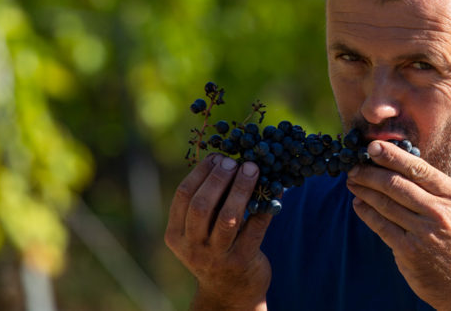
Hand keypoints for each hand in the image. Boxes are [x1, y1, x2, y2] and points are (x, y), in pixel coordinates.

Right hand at [165, 153, 271, 310]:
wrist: (229, 293)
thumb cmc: (214, 250)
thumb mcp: (198, 232)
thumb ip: (205, 204)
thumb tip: (222, 161)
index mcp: (176, 235)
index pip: (183, 196)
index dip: (201, 172)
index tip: (217, 157)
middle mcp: (193, 247)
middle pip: (202, 205)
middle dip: (219, 178)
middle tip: (234, 162)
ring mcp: (217, 257)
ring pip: (228, 217)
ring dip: (241, 188)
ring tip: (252, 169)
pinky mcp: (242, 261)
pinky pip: (256, 227)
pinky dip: (266, 205)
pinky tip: (274, 189)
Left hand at [346, 141, 450, 310]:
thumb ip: (443, 194)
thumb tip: (412, 172)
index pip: (419, 169)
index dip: (392, 156)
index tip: (373, 146)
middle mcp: (440, 212)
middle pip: (397, 184)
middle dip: (370, 172)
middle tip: (355, 166)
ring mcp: (423, 233)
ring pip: (385, 203)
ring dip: (364, 190)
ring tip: (353, 182)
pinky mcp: (409, 252)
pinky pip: (381, 226)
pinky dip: (367, 213)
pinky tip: (359, 204)